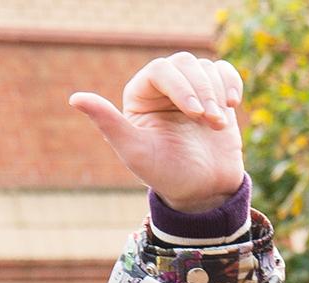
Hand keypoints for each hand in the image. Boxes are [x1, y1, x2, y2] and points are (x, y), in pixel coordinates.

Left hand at [70, 54, 245, 213]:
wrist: (204, 191)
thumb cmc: (167, 174)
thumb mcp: (135, 152)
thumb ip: (108, 124)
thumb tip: (75, 99)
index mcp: (140, 96)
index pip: (160, 70)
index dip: (181, 86)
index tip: (195, 114)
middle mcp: (163, 88)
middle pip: (185, 64)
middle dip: (202, 91)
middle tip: (212, 122)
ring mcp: (191, 90)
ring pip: (205, 68)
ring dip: (217, 93)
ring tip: (218, 125)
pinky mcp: (215, 94)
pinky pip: (224, 72)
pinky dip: (231, 83)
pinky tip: (232, 105)